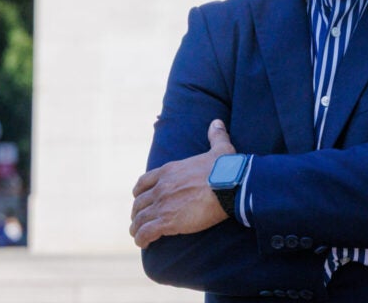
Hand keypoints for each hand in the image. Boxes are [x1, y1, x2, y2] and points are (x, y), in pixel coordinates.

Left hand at [130, 119, 236, 246]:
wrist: (230, 185)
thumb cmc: (226, 168)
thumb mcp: (220, 148)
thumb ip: (215, 136)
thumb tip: (217, 122)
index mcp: (169, 171)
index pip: (143, 182)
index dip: (139, 193)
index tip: (140, 199)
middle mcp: (161, 187)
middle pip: (139, 202)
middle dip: (137, 212)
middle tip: (139, 221)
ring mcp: (162, 204)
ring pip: (139, 219)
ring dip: (137, 228)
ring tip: (138, 236)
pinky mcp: (167, 221)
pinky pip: (146, 232)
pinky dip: (142, 239)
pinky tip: (143, 244)